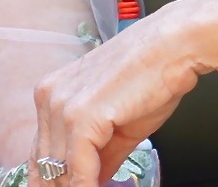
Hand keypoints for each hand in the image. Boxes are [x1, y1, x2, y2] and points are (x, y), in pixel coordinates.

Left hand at [30, 0, 213, 186]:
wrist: (177, 45)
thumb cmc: (154, 72)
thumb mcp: (119, 123)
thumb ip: (101, 154)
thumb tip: (94, 180)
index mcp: (53, 94)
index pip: (41, 152)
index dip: (52, 181)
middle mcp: (50, 98)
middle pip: (45, 164)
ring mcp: (63, 107)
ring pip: (58, 170)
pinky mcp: (82, 117)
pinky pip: (78, 170)